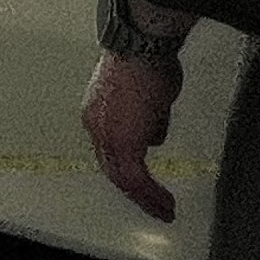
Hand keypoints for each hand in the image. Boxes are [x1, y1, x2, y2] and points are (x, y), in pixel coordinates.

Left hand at [81, 52, 182, 222]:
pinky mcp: (123, 144)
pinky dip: (150, 194)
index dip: (127, 169)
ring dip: (145, 199)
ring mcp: (107, 136)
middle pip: (113, 170)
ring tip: (163, 210)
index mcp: (98, 114)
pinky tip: (163, 203)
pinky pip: (136, 179)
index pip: (110, 151)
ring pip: (123, 179)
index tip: (142, 182)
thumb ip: (150, 120)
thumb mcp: (150, 97)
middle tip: (154, 207)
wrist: (142, 49)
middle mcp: (96, 127)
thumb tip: (154, 136)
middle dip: (135, 192)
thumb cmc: (147, 62)